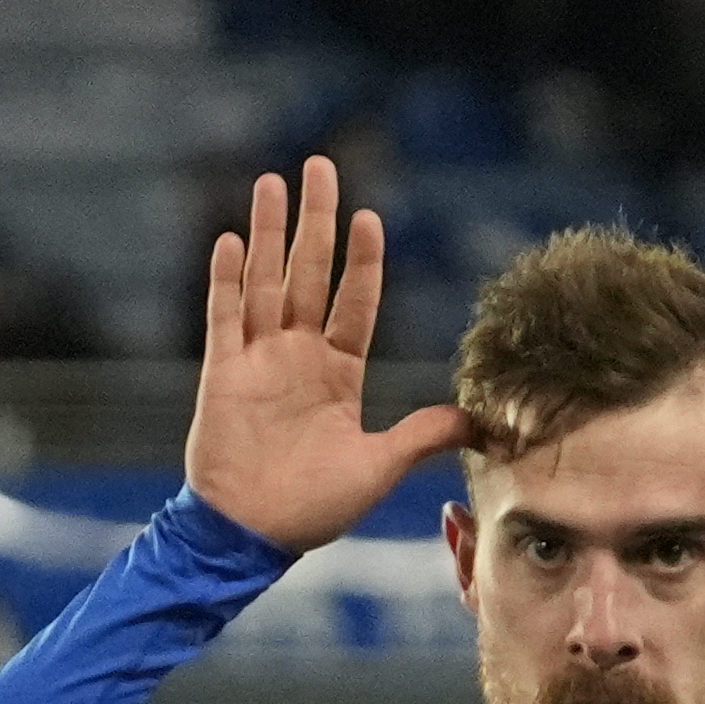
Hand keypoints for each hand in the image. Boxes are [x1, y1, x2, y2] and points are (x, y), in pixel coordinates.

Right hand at [185, 158, 466, 555]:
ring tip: (274, 181)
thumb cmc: (312, 509)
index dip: (362, 261)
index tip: (371, 217)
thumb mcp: (380, 467)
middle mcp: (297, 356)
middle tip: (320, 166)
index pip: (354, 302)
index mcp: (337, 373)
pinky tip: (232, 238)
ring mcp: (257, 361)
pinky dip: (226, 278)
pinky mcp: (221, 374)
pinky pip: (223, 316)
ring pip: (263, 281)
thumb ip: (425, 435)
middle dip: (315, 220)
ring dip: (268, 232)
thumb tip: (484, 423)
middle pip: (307, 273)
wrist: (251, 537)